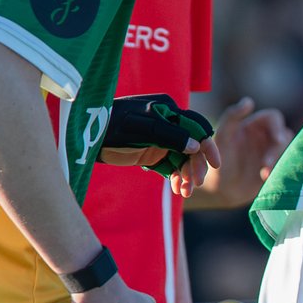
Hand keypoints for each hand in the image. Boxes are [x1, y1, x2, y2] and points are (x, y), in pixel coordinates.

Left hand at [100, 93, 216, 197]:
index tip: (216, 165)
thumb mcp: (144, 129)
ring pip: (182, 159)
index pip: (197, 127)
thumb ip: (171, 136)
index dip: (209, 146)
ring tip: (185, 191)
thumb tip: (196, 146)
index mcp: (169, 110)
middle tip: (195, 184)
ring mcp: (160, 139)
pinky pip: (170, 166)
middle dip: (195, 166)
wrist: (87, 137)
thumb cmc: (114, 127)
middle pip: (192, 146)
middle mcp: (168, 124)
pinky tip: (176, 189)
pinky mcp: (151, 153)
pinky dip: (175, 177)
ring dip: (186, 174)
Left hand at [188, 98, 291, 208]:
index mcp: (253, 125)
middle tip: (266, 163)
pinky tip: (265, 177)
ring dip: (279, 160)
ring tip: (264, 172)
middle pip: (284, 134)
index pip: (273, 118)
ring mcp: (272, 152)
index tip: (277, 140)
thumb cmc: (216, 161)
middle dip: (278, 149)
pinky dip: (280, 170)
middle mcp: (265, 137)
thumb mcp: (222, 137)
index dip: (278, 127)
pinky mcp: (276, 167)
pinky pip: (287, 164)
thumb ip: (232, 117)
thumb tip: (249, 100)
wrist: (219, 190)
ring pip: (288, 149)